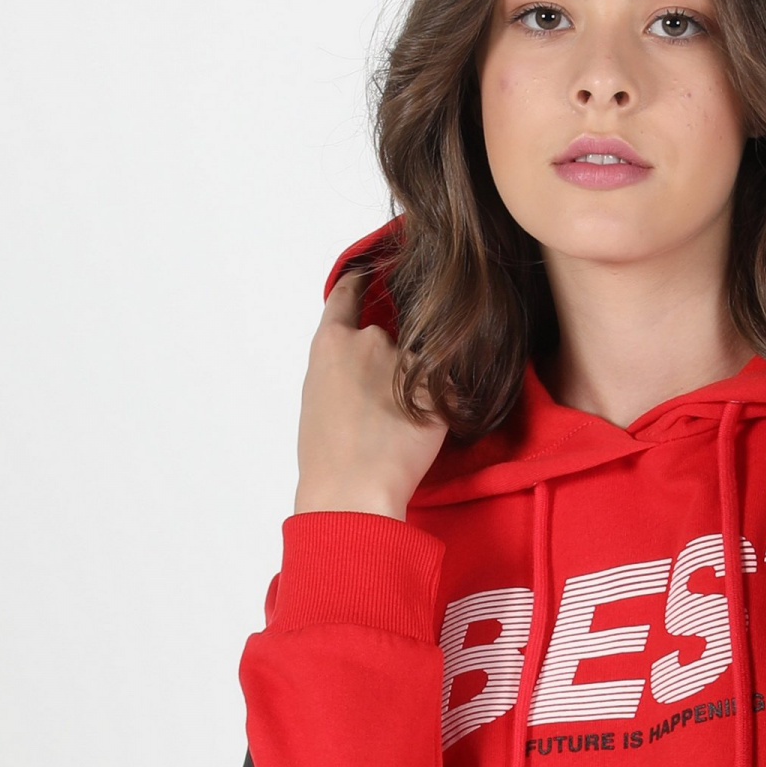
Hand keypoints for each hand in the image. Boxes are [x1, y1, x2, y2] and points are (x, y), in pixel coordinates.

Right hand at [291, 269, 448, 517]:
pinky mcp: (441, 387)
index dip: (361, 281)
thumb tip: (356, 370)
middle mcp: (371, 341)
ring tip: (403, 427)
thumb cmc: (326, 459)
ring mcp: (408, 361)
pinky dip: (443, 406)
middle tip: (384, 405)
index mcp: (331, 343)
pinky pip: (448, 390)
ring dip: (417, 384)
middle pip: (389, 335)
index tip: (370, 274)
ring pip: (420, 364)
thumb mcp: (317, 401)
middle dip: (391, 361)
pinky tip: (426, 433)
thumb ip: (338, 370)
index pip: (348, 293)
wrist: (353, 492)